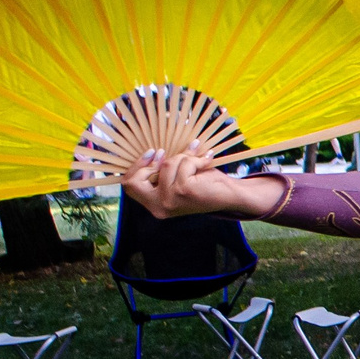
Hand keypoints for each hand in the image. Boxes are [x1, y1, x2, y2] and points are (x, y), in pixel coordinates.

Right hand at [119, 144, 275, 219]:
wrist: (230, 195)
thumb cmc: (204, 185)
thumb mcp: (178, 178)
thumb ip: (163, 171)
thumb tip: (153, 151)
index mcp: (155, 205)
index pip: (129, 186)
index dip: (136, 167)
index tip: (153, 153)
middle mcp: (159, 207)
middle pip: (133, 181)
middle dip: (146, 163)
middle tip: (163, 152)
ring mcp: (170, 200)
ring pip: (166, 164)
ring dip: (184, 157)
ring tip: (198, 159)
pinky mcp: (183, 190)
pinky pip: (183, 163)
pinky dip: (196, 158)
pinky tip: (206, 160)